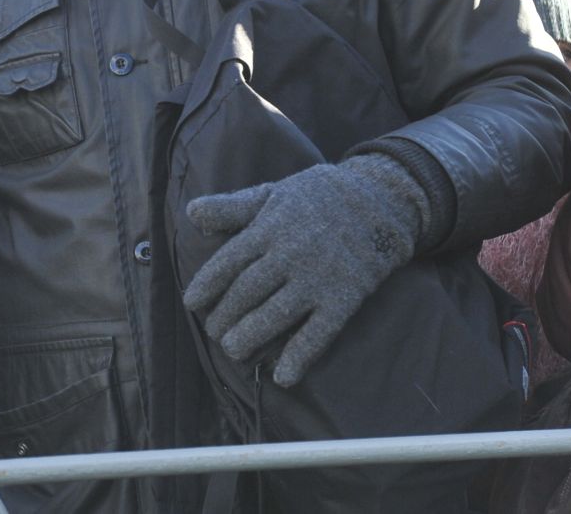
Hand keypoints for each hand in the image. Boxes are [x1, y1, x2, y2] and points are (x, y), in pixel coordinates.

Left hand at [182, 155, 420, 387]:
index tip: (191, 303)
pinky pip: (319, 332)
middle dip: (225, 315)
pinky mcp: (344, 297)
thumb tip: (191, 212)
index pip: (229, 262)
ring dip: (251, 336)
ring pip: (276, 314)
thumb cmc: (319, 197)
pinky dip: (300, 356)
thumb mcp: (274, 193)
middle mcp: (290, 255)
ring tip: (233, 351)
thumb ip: (234, 207)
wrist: (380, 200)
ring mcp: (317, 278)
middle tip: (213, 332)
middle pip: (247, 292)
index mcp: (269, 228)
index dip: (207, 284)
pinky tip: (283, 376)